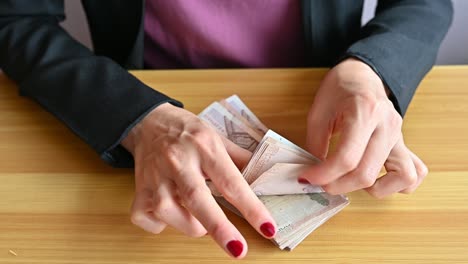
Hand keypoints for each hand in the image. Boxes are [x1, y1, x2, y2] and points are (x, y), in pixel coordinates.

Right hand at [121, 103, 275, 257]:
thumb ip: (240, 160)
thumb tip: (265, 182)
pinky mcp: (138, 189)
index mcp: (204, 146)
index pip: (230, 181)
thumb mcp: (218, 137)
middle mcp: (178, 160)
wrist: (148, 121)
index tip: (267, 228)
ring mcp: (154, 176)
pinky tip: (172, 214)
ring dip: (191, 225)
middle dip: (219, 228)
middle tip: (238, 249)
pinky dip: (162, 225)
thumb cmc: (187, 131)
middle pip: (196, 198)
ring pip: (170, 212)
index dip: (251, 207)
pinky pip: (147, 219)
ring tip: (200, 217)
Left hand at [300, 58, 427, 197]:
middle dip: (339, 185)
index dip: (323, 175)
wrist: (362, 74)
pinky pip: (414, 173)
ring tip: (353, 180)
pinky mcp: (403, 144)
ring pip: (401, 177)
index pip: (346, 158)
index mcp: (364, 112)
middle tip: (321, 182)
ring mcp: (399, 136)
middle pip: (367, 173)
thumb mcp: (318, 113)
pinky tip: (375, 179)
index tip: (307, 178)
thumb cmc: (339, 90)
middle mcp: (387, 126)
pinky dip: (397, 184)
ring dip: (374, 189)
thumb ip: (315, 145)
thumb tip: (313, 176)